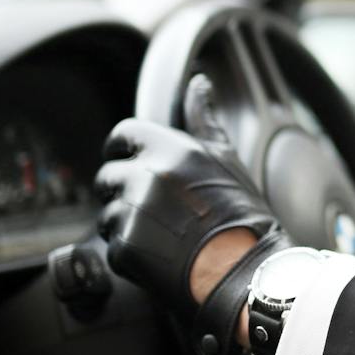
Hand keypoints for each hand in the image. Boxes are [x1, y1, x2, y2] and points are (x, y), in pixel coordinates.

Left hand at [96, 118, 289, 354]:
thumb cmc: (242, 216)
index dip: (122, 148)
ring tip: (163, 235)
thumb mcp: (225, 158)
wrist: (246, 270)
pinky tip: (161, 255)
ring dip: (127, 223)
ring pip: (108, 212)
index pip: (123, 134)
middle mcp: (148, 177)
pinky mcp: (125, 247)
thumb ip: (204, 118)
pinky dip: (131, 252)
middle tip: (154, 209)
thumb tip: (198, 84)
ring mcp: (134, 212)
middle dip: (123, 191)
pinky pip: (113, 245)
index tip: (125, 159)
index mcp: (172, 150)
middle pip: (109, 175)